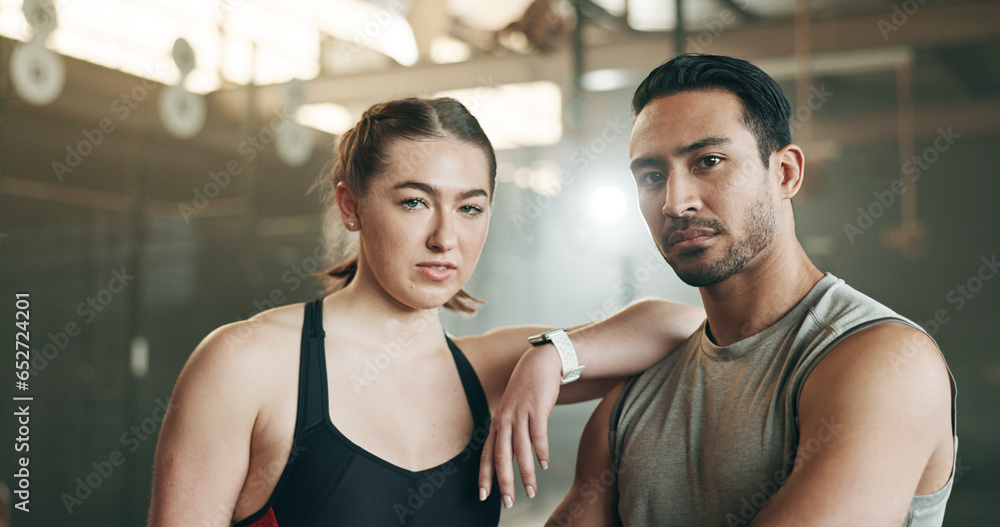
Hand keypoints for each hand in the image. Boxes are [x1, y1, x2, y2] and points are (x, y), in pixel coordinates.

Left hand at [479, 344, 562, 507]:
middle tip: (507, 502)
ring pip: (520, 450)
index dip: (484, 475)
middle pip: (501, 456)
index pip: (487, 454)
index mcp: (497, 423)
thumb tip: (512, 458)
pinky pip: (538, 435)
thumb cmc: (527, 390)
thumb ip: (511, 432)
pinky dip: (541, 452)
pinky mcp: (537, 408)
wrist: (540, 363)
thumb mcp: (513, 411)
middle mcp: (505, 420)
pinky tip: (544, 465)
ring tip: (531, 491)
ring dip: (526, 473)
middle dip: (504, 481)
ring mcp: (520, 414)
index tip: (484, 495)